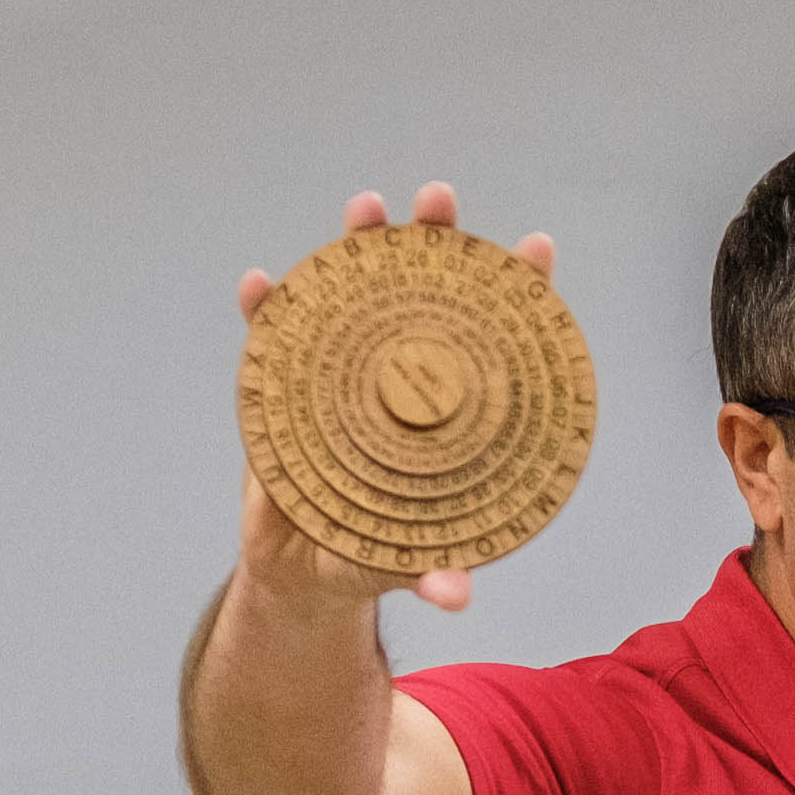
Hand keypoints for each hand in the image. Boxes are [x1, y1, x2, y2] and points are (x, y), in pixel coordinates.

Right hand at [229, 180, 556, 624]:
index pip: (491, 338)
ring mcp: (341, 371)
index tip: (536, 248)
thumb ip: (428, 572)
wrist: (302, 570)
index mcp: (447, 408)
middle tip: (440, 200)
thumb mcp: (400, 562)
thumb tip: (454, 594)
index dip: (516, 292)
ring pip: (352, 296)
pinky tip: (258, 285)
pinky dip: (265, 309)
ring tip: (364, 208)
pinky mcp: (281, 384)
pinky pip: (271, 338)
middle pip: (422, 293)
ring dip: (355, 248)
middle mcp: (399, 374)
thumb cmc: (371, 552)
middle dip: (434, 240)